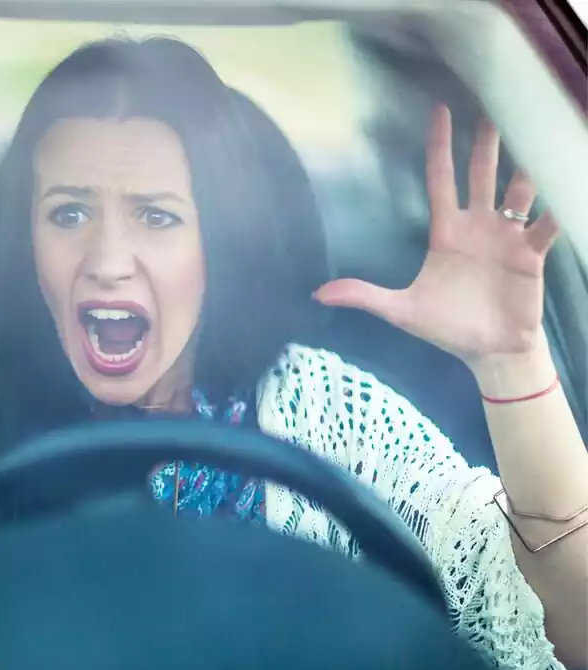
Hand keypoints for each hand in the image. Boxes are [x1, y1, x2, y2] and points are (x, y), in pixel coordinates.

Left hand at [313, 105, 559, 367]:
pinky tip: (564, 181)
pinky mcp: (532, 253)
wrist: (488, 352)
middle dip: (485, 141)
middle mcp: (478, 225)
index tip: (440, 111)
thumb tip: (318, 294)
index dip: (440, 146)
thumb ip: (364, 296)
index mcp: (446, 232)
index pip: (440, 178)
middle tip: (491, 104)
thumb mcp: (401, 310)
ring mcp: (507, 237)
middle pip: (481, 173)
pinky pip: (547, 224)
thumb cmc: (447, 327)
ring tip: (534, 129)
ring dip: (525, 165)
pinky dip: (556, 206)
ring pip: (518, 189)